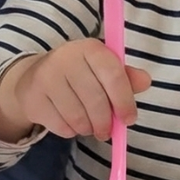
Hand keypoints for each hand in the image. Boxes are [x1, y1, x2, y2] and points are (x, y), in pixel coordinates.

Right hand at [0, 40, 150, 143]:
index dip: (124, 101)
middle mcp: (66, 57)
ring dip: (87, 128)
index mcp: (90, 48)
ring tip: (87, 125)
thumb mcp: (102, 71)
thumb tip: (146, 81)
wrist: (34, 78)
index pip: (113, 75)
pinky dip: (69, 131)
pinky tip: (68, 121)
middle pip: (95, 100)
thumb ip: (125, 77)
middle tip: (105, 131)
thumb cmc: (78, 75)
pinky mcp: (33, 97)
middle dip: (105, 122)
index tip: (129, 119)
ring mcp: (46, 76)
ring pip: (78, 117)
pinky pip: (61, 126)